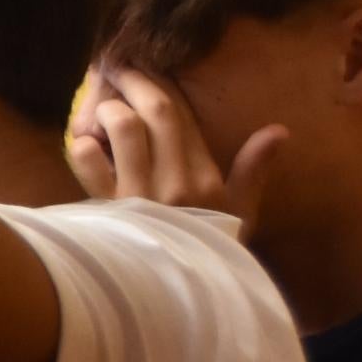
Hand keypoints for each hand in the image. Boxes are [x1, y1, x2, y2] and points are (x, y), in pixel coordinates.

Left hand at [66, 64, 285, 233]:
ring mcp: (138, 196)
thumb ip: (253, 171)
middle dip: (135, 79)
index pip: (182, 118)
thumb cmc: (206, 250)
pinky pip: (87, 162)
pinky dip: (81, 146)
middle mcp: (175, 183)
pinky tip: (83, 144)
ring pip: (123, 128)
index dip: (159, 85)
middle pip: (157, 112)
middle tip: (116, 63)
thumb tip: (279, 131)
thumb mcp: (237, 215)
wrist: (173, 298)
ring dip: (108, 109)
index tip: (144, 66)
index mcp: (206, 180)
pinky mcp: (105, 210)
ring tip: (102, 107)